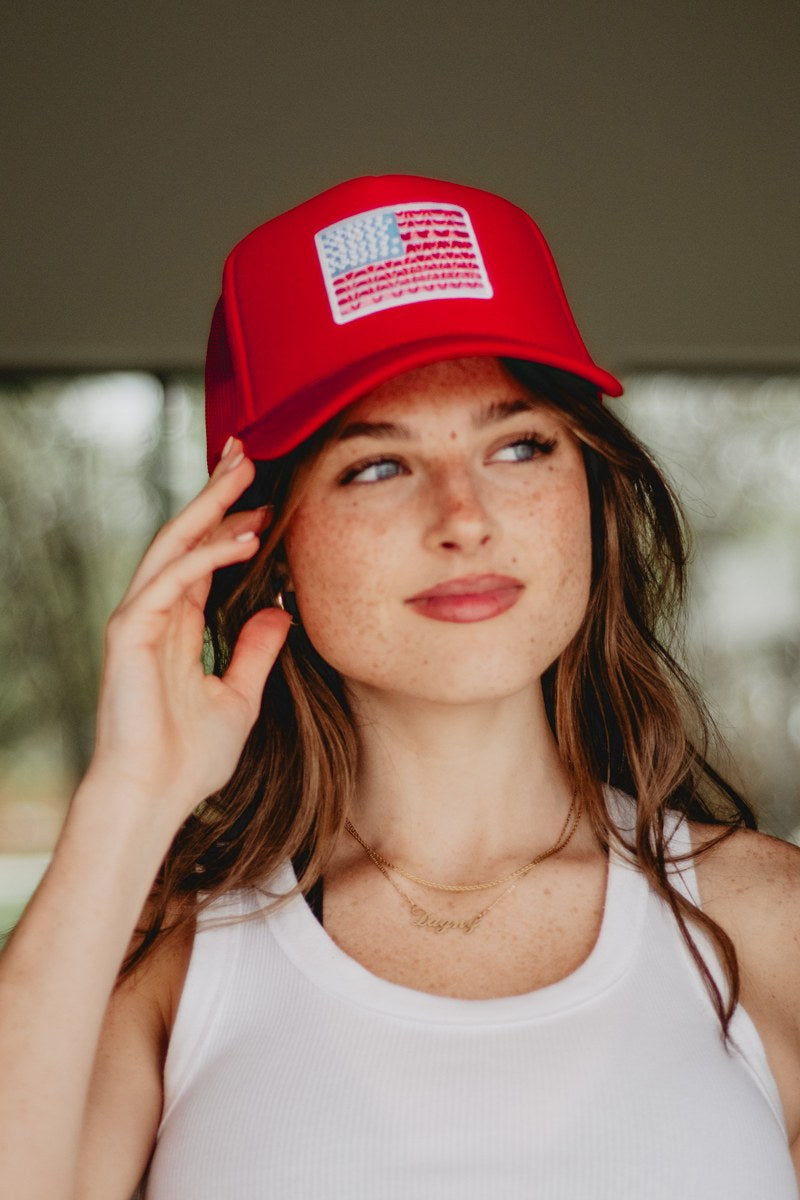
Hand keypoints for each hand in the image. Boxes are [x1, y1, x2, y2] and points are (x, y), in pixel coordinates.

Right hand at [86, 437, 290, 832]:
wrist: (155, 798)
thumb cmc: (190, 759)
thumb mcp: (240, 696)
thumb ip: (254, 651)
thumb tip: (281, 612)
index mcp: (177, 626)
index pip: (204, 558)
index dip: (231, 523)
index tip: (266, 497)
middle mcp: (155, 614)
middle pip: (186, 538)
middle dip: (215, 493)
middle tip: (245, 453)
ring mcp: (138, 620)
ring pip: (174, 545)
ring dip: (209, 506)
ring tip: (243, 472)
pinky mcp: (128, 632)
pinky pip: (172, 581)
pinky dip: (206, 556)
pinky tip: (244, 539)